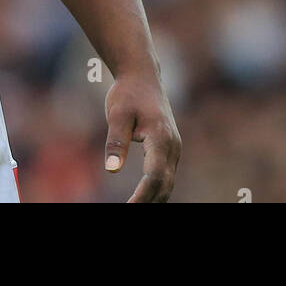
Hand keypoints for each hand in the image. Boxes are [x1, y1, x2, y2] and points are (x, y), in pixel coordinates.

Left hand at [103, 70, 181, 201]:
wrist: (142, 76)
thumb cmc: (127, 93)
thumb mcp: (117, 114)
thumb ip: (116, 141)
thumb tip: (112, 170)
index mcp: (161, 137)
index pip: (155, 176)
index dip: (142, 196)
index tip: (128, 207)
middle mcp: (172, 145)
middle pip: (164, 184)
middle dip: (148, 202)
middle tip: (128, 210)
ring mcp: (174, 148)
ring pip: (167, 183)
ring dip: (153, 199)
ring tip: (133, 206)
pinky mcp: (170, 149)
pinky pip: (166, 175)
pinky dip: (156, 190)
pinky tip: (142, 199)